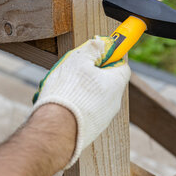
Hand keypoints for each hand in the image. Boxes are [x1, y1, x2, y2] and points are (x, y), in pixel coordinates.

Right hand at [32, 36, 130, 168]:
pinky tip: (56, 103)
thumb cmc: (68, 93)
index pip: (121, 65)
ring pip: (91, 96)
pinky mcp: (89, 131)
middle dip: (88, 73)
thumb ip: (93, 48)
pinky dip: (72, 105)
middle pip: (104, 81)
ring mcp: (102, 119)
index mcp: (115, 84)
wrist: (55, 131)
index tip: (97, 52)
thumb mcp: (79, 60)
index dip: (109, 56)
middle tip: (71, 70)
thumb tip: (101, 43)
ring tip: (58, 87)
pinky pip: (82, 112)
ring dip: (77, 89)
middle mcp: (113, 103)